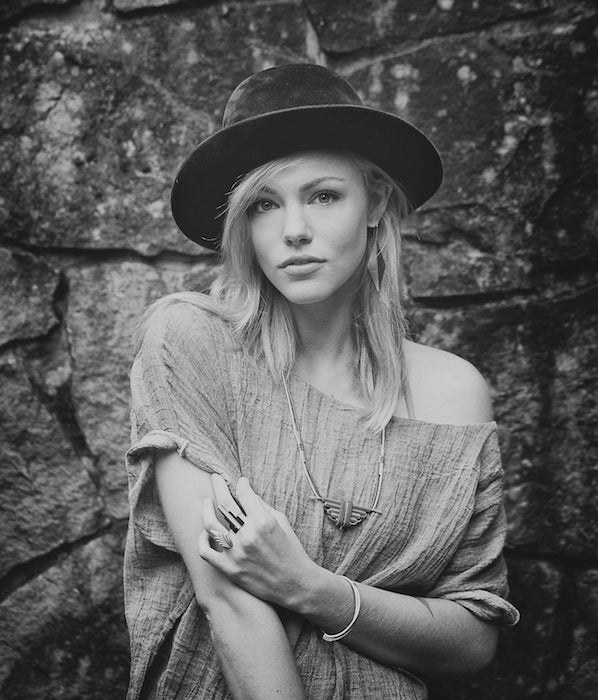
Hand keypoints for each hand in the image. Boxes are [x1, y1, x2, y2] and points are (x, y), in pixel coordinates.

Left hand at [198, 475, 320, 608]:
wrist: (294, 584)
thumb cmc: (290, 550)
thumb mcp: (281, 523)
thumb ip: (262, 507)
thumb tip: (246, 492)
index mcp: (264, 522)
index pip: (244, 493)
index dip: (240, 484)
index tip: (240, 481)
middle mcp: (248, 536)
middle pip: (225, 503)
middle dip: (219, 486)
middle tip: (215, 478)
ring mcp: (236, 553)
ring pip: (210, 524)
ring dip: (206, 508)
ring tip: (206, 501)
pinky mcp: (229, 569)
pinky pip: (206, 551)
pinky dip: (203, 539)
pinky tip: (207, 532)